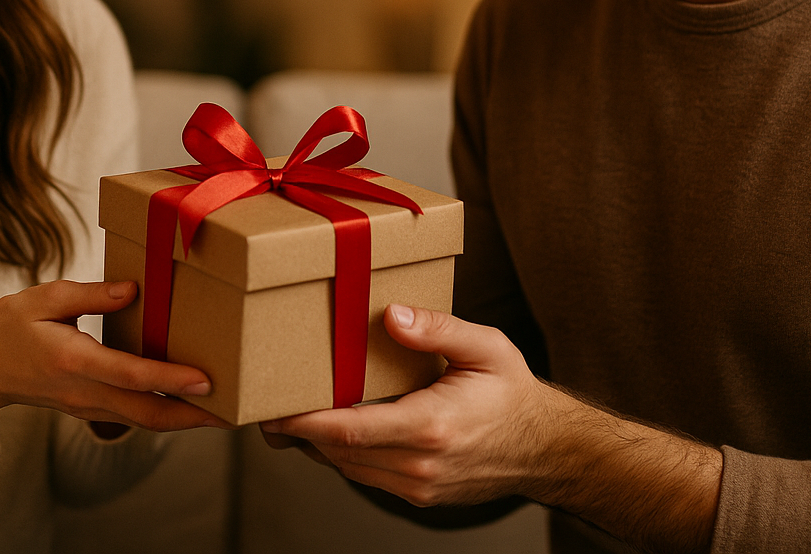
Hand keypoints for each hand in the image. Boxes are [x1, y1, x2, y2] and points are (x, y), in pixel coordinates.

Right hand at [0, 279, 227, 431]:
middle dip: (193, 416)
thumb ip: (90, 294)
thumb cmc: (8, 328)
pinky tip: (189, 406)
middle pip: (147, 413)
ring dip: (185, 421)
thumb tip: (134, 290)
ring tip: (223, 413)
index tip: (206, 380)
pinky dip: (165, 416)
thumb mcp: (43, 299)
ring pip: (144, 422)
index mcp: (74, 361)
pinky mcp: (91, 409)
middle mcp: (85, 392)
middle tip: (234, 412)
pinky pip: (134, 418)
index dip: (170, 378)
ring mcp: (88, 406)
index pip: (130, 375)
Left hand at [262, 303, 551, 505]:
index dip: (304, 422)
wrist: (547, 449)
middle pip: (338, 453)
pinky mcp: (419, 495)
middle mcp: (420, 464)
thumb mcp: (486, 347)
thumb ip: (438, 329)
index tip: (272, 409)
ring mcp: (419, 486)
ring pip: (347, 469)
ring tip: (286, 416)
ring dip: (316, 445)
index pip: (350, 430)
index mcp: (432, 426)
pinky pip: (366, 476)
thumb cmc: (514, 393)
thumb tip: (392, 314)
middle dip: (298, 431)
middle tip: (263, 406)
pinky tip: (329, 430)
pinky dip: (342, 455)